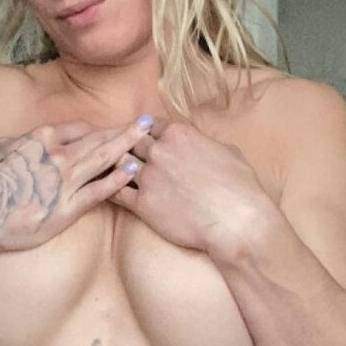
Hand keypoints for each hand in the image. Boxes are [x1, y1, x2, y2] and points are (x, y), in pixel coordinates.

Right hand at [0, 117, 150, 253]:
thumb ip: (20, 143)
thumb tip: (27, 138)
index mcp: (39, 138)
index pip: (78, 129)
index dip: (98, 129)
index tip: (112, 129)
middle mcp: (56, 155)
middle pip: (97, 138)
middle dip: (124, 130)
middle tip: (147, 122)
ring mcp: (64, 181)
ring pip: (103, 159)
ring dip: (127, 146)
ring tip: (147, 137)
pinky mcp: (68, 208)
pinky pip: (100, 190)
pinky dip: (119, 178)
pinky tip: (134, 170)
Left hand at [109, 118, 274, 258]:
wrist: (235, 220)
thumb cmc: (239, 186)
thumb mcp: (228, 151)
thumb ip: (207, 143)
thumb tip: (205, 144)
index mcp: (178, 133)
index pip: (150, 125)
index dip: (147, 132)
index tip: (144, 138)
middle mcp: (159, 151)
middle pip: (131, 141)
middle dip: (129, 147)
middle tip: (122, 153)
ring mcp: (148, 177)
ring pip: (119, 163)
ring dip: (117, 166)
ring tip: (110, 170)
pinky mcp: (142, 203)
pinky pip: (116, 191)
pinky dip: (110, 188)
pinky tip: (106, 189)